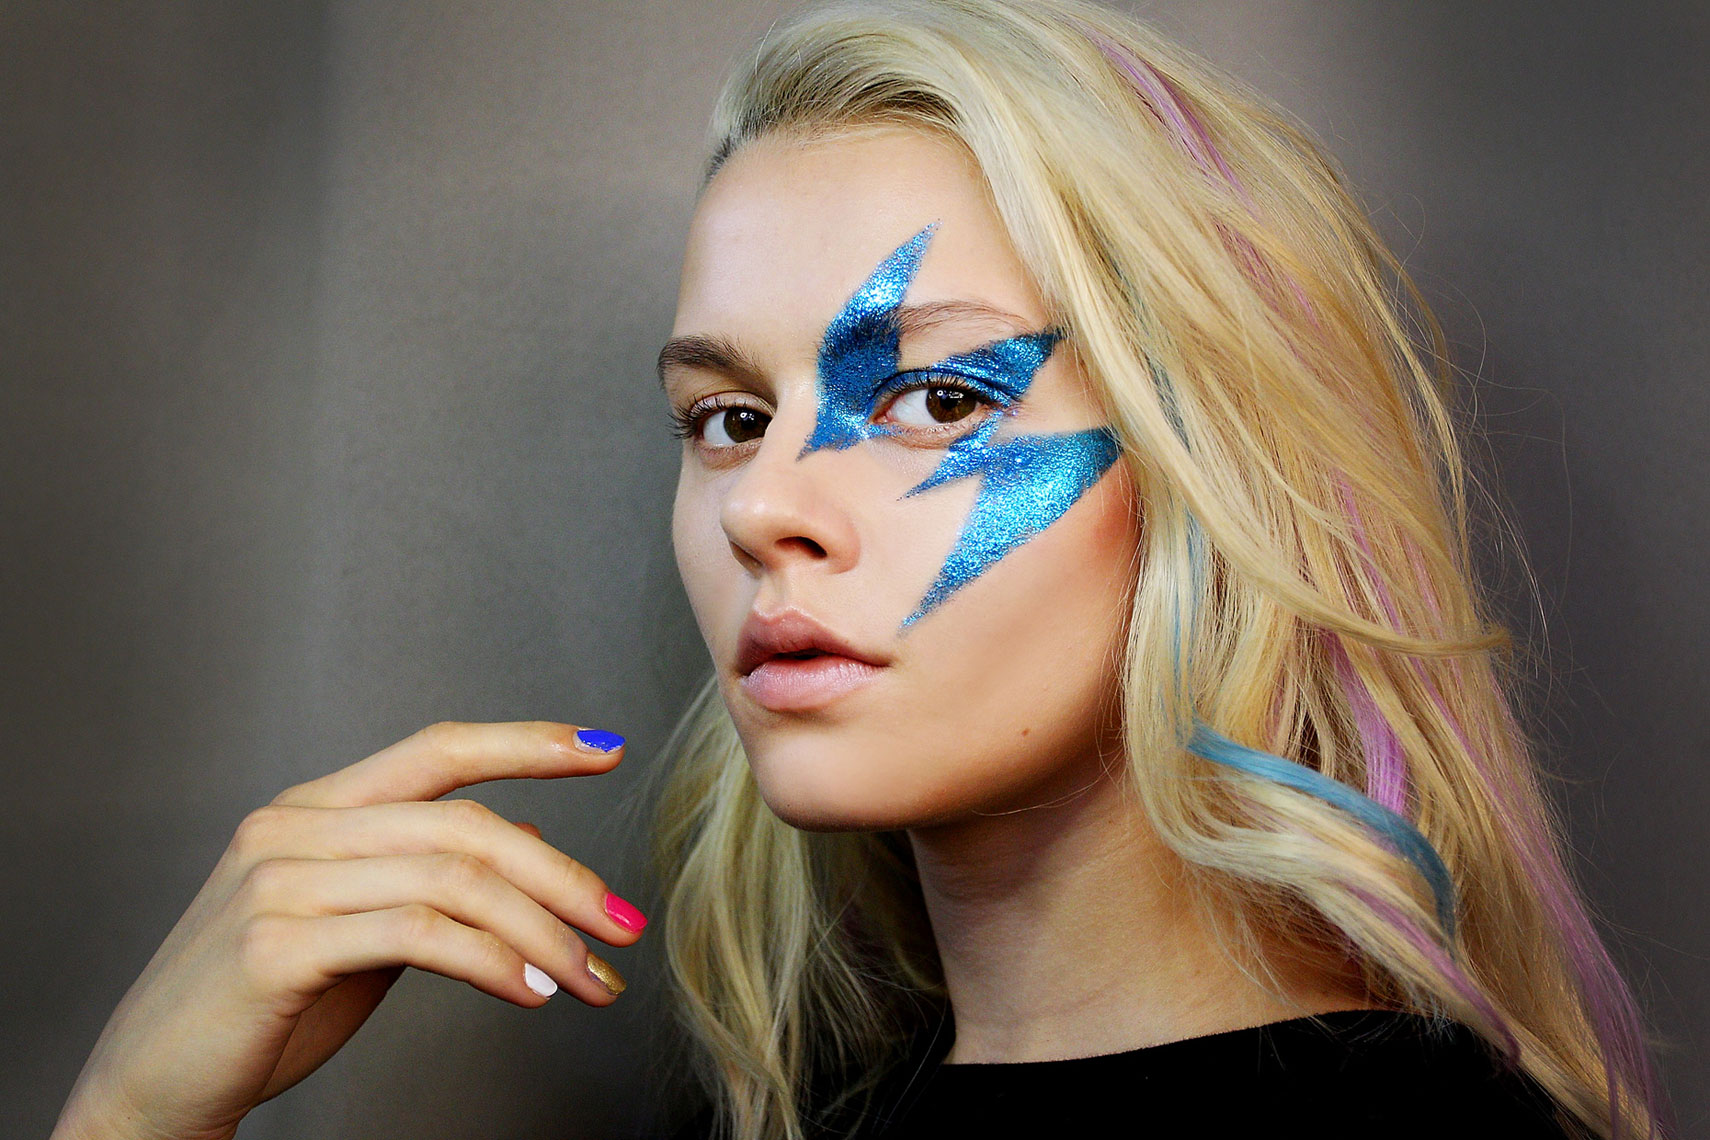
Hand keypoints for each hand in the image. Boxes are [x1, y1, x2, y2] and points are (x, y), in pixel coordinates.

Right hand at [51, 721, 645, 1139]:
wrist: (148, 1088)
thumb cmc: (260, 1009)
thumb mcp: (357, 926)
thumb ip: (428, 877)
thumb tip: (529, 842)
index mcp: (313, 808)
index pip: (437, 748)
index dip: (525, 742)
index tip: (605, 750)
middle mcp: (292, 827)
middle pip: (465, 825)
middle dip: (563, 877)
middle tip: (624, 926)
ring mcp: (278, 881)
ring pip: (453, 879)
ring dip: (543, 934)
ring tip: (590, 981)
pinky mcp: (275, 945)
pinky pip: (418, 935)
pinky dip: (492, 962)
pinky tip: (531, 992)